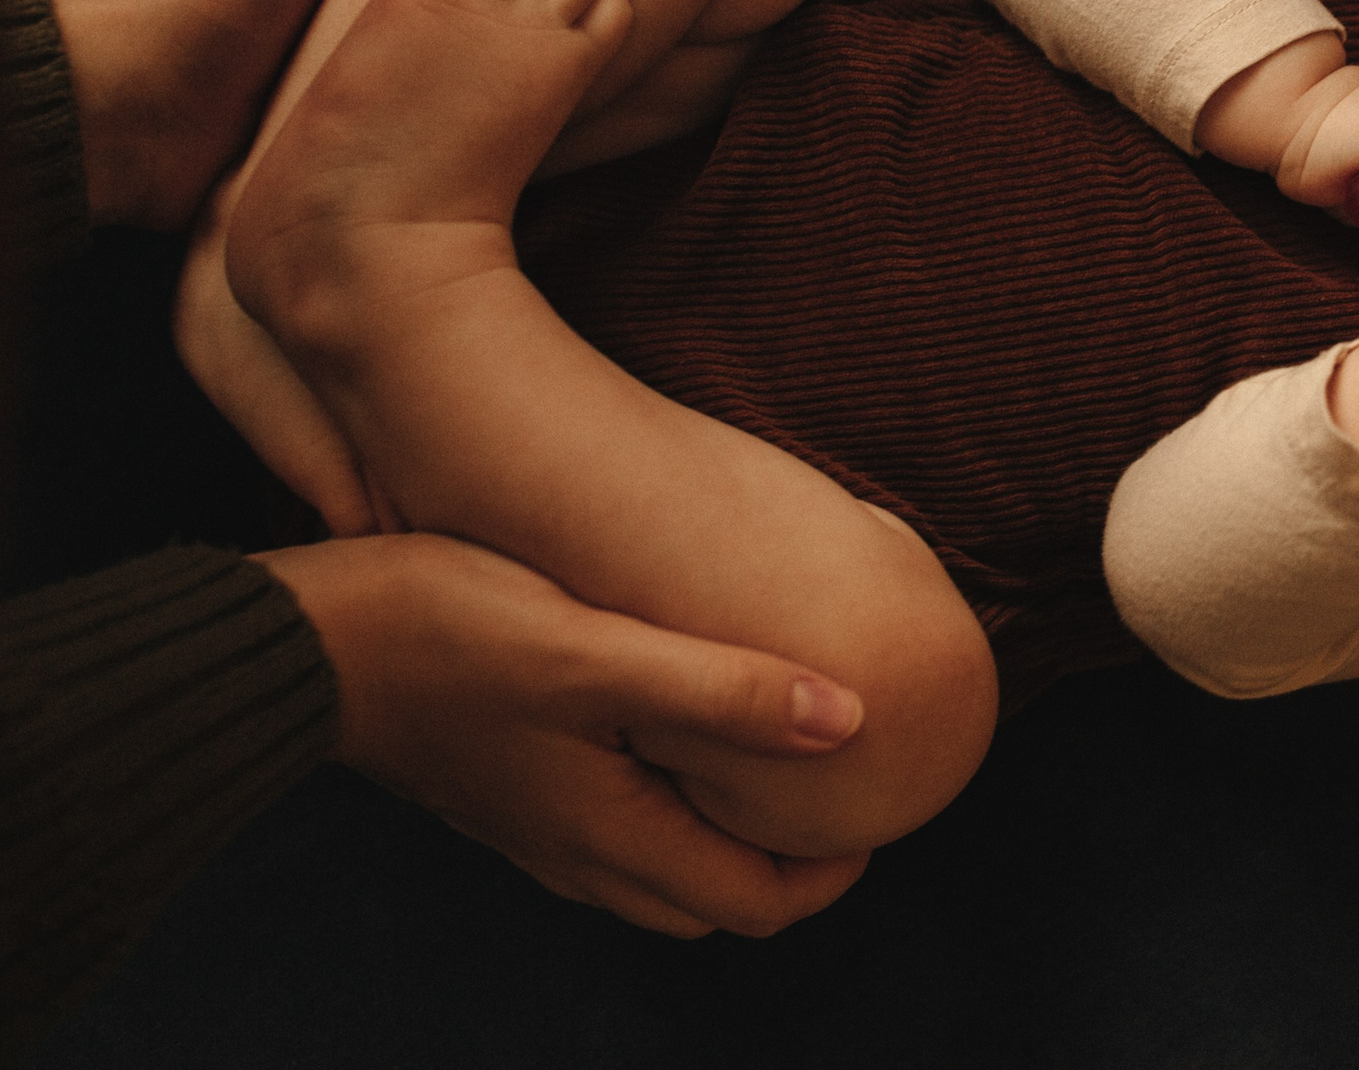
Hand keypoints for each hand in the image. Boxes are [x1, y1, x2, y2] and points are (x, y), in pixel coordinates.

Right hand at [256, 531, 868, 937]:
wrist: (301, 645)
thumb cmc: (443, 633)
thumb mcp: (595, 651)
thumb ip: (720, 690)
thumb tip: (847, 717)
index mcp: (611, 834)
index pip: (757, 904)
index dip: (835, 868)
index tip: (877, 799)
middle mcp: (576, 854)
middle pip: (715, 899)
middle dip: (790, 860)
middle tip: (839, 780)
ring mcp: (536, 828)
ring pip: (661, 870)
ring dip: (726, 833)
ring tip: (773, 752)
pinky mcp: (509, 790)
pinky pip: (613, 831)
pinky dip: (669, 806)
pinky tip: (679, 728)